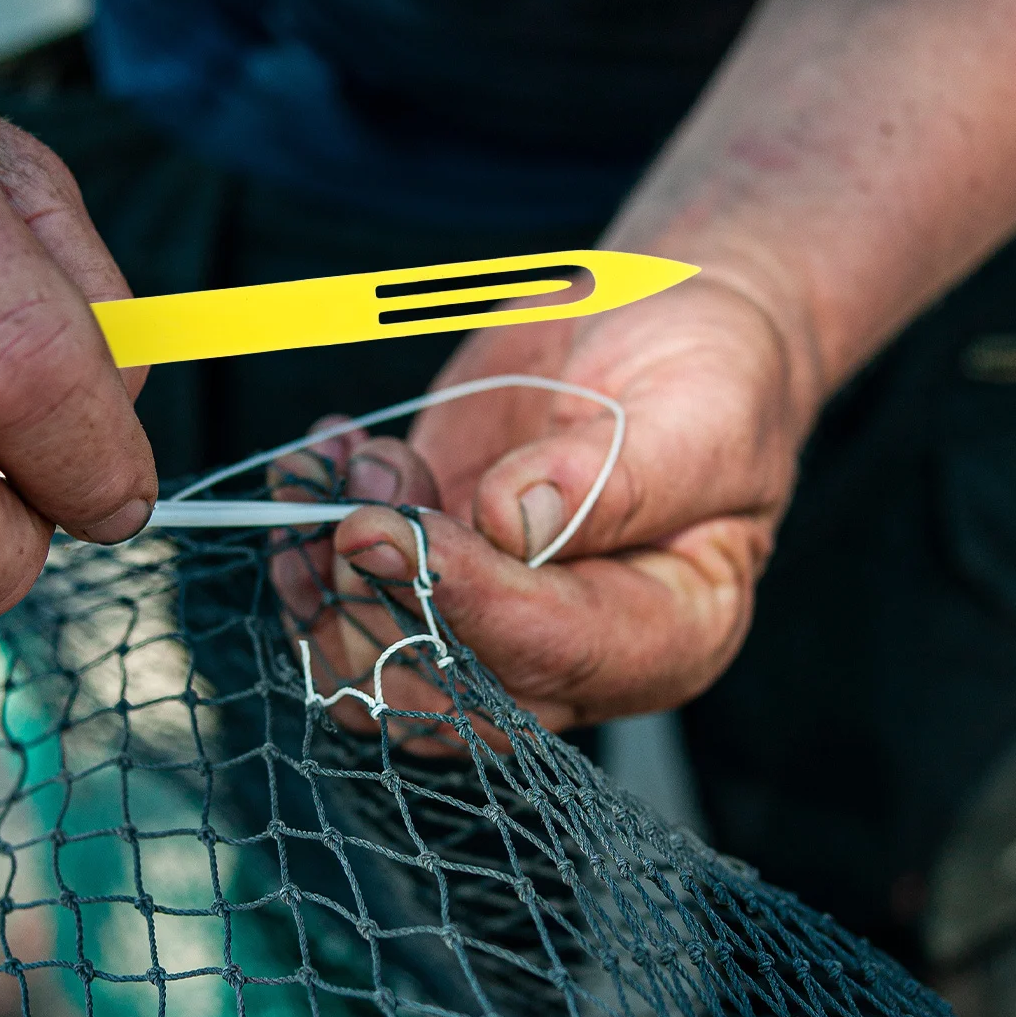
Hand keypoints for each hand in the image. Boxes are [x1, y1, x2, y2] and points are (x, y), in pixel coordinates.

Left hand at [272, 270, 817, 732]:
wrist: (664, 320)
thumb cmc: (710, 373)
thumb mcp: (698, 414)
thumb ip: (619, 478)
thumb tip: (516, 521)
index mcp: (668, 636)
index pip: (550, 656)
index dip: (462, 603)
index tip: (391, 531)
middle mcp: (571, 655)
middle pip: (444, 696)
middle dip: (375, 602)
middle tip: (356, 501)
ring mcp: (486, 619)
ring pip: (371, 664)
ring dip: (323, 574)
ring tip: (336, 466)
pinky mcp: (425, 576)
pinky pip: (341, 603)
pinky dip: (305, 542)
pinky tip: (319, 463)